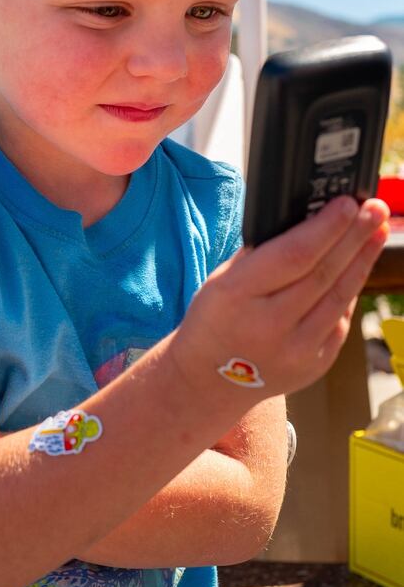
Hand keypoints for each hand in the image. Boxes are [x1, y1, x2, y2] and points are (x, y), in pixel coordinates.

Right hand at [173, 195, 389, 398]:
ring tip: (376, 231)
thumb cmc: (213, 321)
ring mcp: (296, 349)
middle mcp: (269, 325)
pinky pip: (340, 320)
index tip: (347, 205)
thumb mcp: (219, 282)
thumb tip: (306, 225)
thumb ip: (258, 257)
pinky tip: (356, 268)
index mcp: (237, 296)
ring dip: (362, 260)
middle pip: (323, 273)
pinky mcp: (316, 364)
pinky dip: (349, 291)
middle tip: (375, 209)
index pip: (293, 256)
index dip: (326, 229)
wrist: (209, 380)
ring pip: (339, 296)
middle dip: (352, 237)